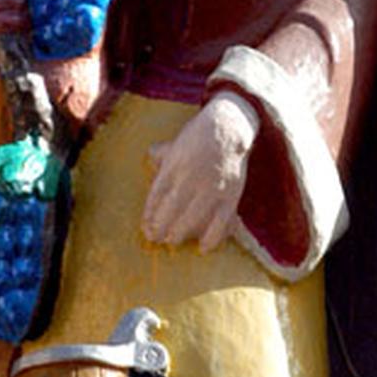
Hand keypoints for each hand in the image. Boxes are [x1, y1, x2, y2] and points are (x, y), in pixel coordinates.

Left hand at [142, 92, 259, 252]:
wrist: (229, 128)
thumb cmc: (199, 136)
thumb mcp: (176, 142)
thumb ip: (162, 154)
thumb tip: (149, 158)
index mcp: (175, 164)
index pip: (158, 193)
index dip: (150, 213)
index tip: (145, 227)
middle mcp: (192, 176)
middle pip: (173, 206)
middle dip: (162, 225)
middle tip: (156, 238)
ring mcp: (212, 186)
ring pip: (194, 215)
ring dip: (181, 231)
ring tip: (172, 241)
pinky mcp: (230, 194)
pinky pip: (221, 220)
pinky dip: (213, 236)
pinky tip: (203, 248)